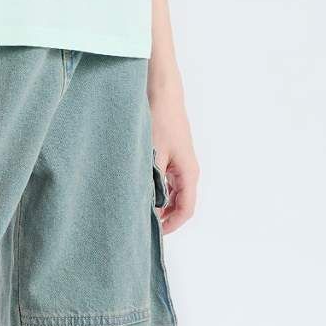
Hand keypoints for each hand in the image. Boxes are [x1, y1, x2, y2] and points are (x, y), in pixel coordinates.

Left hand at [149, 90, 198, 236]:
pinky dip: (154, 188)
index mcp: (188, 173)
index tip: (152, 234)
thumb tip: (144, 207)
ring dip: (157, 202)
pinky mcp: (170, 154)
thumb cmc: (159, 120)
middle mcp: (187, 170)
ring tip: (136, 207)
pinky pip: (165, 180)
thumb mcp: (152, 156)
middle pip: (179, 204)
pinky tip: (137, 188)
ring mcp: (179, 162)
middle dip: (163, 216)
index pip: (185, 210)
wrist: (160, 91)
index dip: (171, 226)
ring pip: (171, 192)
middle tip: (141, 223)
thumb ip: (150, 184)